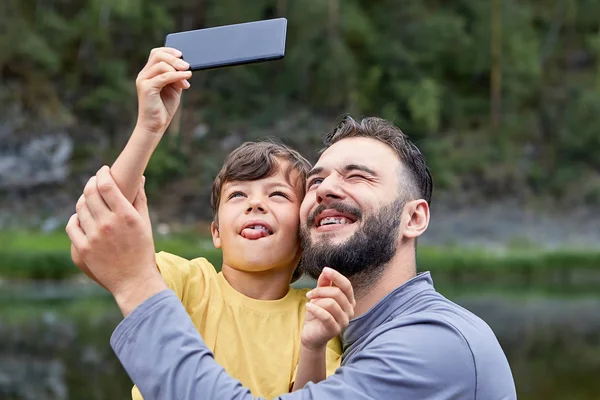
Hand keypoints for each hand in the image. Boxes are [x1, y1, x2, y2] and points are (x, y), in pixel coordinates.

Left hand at [66, 166, 166, 315]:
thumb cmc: (142, 250)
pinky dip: (75, 218)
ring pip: (80, 207)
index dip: (102, 174)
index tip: (103, 171)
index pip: (106, 185)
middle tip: (94, 182)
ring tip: (89, 200)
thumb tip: (141, 178)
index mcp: (125, 215)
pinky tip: (82, 217)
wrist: (134, 280)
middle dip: (91, 183)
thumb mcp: (145, 223)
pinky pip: (72, 225)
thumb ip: (140, 199)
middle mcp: (108, 224)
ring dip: (83, 199)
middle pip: (90, 193)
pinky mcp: (83, 249)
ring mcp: (93, 236)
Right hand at [135, 47, 191, 134]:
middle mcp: (144, 74)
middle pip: (158, 55)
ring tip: (188, 75)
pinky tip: (186, 77)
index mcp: (149, 73)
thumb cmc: (164, 108)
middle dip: (174, 58)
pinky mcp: (146, 88)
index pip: (156, 53)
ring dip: (177, 68)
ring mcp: (143, 80)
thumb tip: (186, 67)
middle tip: (187, 65)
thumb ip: (177, 77)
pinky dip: (177, 76)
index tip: (181, 54)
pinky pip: (164, 76)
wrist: (155, 125)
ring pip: (161, 64)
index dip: (169, 50)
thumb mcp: (174, 89)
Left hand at [301, 267, 355, 350]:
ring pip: (331, 303)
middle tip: (309, 294)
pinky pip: (325, 316)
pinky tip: (308, 307)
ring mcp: (344, 321)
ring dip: (317, 301)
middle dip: (320, 290)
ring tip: (310, 303)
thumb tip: (326, 271)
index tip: (325, 270)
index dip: (336, 276)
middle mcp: (350, 310)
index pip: (346, 285)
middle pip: (337, 293)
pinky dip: (315, 309)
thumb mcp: (319, 296)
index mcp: (349, 301)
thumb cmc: (317, 314)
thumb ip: (324, 284)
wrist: (311, 334)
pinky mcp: (335, 330)